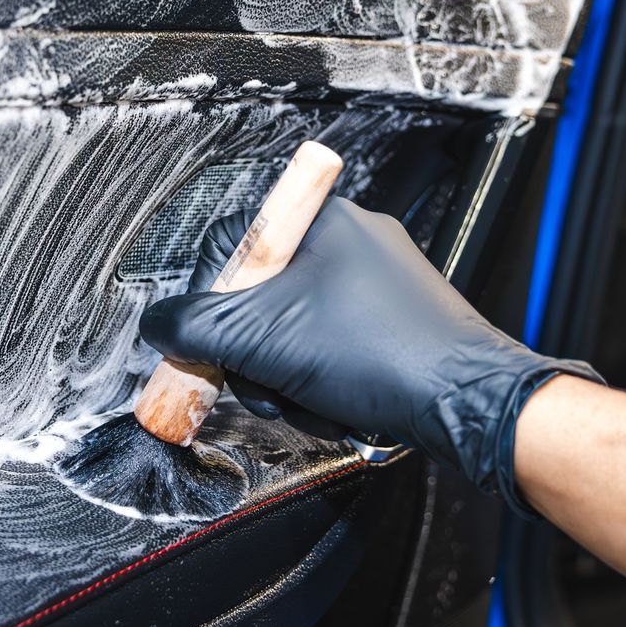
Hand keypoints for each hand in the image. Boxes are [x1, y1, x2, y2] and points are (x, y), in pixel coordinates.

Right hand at [139, 196, 599, 512]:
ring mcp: (379, 284)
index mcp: (321, 220)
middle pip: (262, 297)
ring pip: (295, 331)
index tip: (202, 345)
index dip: (209, 304)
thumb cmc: (378, 353)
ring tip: (308, 401)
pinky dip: (323, 386)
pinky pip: (333, 351)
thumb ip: (194, 329)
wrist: (467, 401)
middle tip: (264, 384)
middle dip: (255, 356)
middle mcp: (352, 241)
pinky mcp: (398, 325)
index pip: (231, 248)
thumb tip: (158, 326)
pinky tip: (337, 406)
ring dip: (288, 378)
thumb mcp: (261, 339)